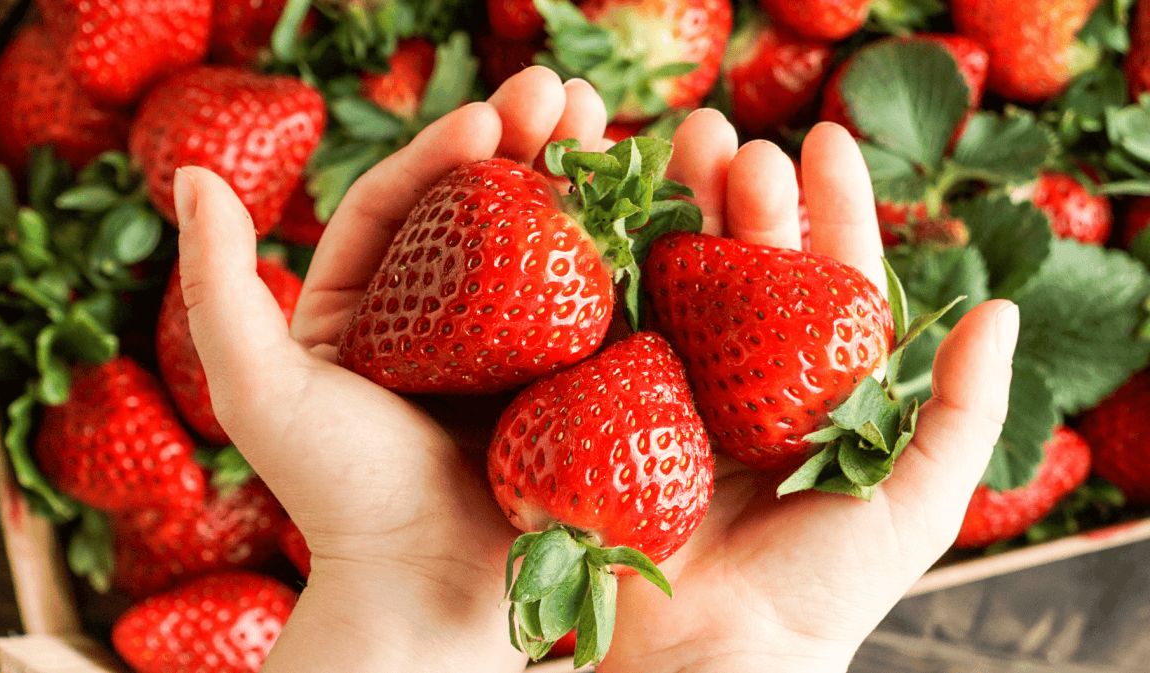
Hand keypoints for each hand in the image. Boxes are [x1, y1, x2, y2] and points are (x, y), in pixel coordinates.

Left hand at [172, 67, 608, 672]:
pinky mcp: (570, 383)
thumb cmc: (338, 501)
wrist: (424, 598)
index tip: (490, 115)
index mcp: (368, 307)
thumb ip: (218, 286)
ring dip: (582, 181)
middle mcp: (441, 320)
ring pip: (547, 247)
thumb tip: (191, 173)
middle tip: (569, 96)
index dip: (445, 148)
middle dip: (527, 144)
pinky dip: (624, 254)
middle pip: (485, 210)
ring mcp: (512, 351)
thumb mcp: (260, 390)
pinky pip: (597, 307)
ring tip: (616, 125)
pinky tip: (652, 208)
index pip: (406, 204)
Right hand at [598, 114, 1018, 672]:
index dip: (831, 208)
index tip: (823, 140)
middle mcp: (744, 377)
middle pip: (748, 266)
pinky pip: (614, 330)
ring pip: (679, 280)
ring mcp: (674, 388)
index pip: (830, 279)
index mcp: (815, 389)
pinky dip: (613, 271)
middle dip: (745, 198)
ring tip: (676, 147)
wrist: (714, 661)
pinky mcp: (610, 408)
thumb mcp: (914, 503)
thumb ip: (963, 412)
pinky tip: (611, 218)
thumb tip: (1001, 310)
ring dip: (678, 211)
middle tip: (734, 142)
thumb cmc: (820, 592)